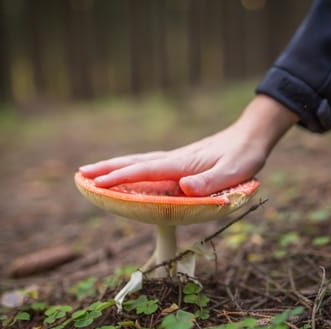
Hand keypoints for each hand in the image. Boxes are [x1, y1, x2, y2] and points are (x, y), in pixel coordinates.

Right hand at [79, 95, 298, 195]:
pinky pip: (148, 166)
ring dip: (114, 167)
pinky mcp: (178, 163)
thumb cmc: (243, 156)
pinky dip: (130, 168)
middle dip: (108, 169)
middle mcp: (174, 160)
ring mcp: (175, 160)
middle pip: (134, 163)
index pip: (146, 170)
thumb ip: (210, 182)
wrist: (249, 137)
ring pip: (138, 162)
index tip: (99, 183)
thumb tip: (183, 188)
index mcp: (182, 164)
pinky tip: (125, 172)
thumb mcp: (233, 172)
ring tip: (92, 172)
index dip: (122, 178)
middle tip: (82, 175)